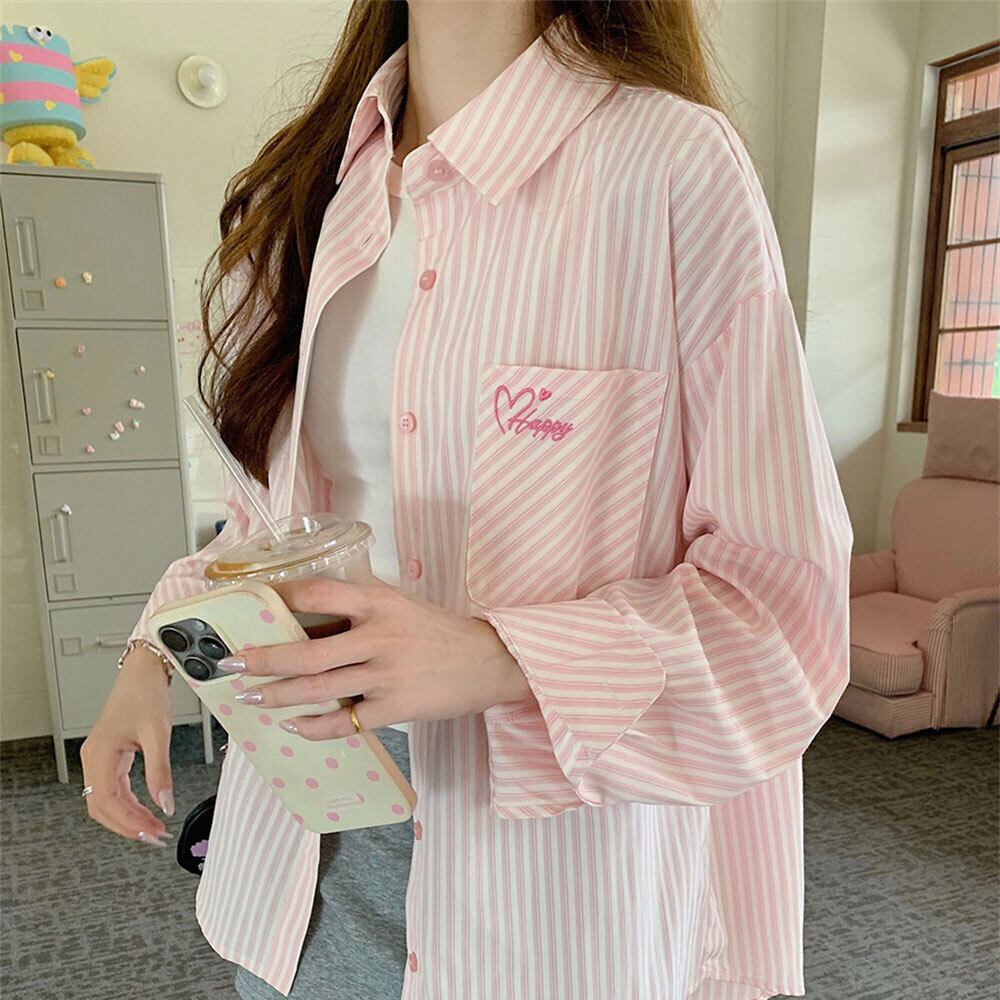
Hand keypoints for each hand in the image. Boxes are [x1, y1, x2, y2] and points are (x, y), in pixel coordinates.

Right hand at [80, 647, 174, 846]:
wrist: (145, 669)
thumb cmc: (146, 692)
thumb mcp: (158, 733)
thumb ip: (161, 771)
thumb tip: (166, 804)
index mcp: (99, 753)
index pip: (106, 801)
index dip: (128, 821)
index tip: (152, 832)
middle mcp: (94, 757)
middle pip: (101, 807)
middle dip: (127, 825)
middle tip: (154, 837)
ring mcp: (100, 757)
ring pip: (106, 800)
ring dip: (128, 816)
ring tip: (153, 827)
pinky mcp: (111, 754)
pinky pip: (114, 787)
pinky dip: (129, 802)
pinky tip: (147, 809)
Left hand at [219, 578, 532, 738]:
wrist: (489, 661)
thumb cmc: (441, 632)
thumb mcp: (403, 605)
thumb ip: (364, 606)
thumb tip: (312, 615)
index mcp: (380, 602)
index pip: (321, 595)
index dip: (284, 600)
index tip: (256, 607)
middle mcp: (379, 636)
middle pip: (308, 651)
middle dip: (263, 660)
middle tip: (230, 665)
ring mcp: (386, 674)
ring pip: (319, 688)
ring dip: (278, 695)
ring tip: (250, 698)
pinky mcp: (395, 706)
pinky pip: (345, 721)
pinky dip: (315, 726)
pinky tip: (294, 726)